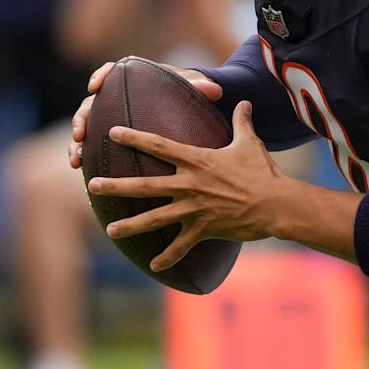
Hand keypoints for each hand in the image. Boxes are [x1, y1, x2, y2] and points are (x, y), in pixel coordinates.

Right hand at [67, 60, 224, 169]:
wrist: (187, 108)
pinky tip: (80, 169)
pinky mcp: (110, 134)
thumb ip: (201, 87)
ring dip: (77, 142)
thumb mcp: (195, 89)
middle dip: (81, 119)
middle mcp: (117, 96)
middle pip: (91, 103)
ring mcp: (110, 116)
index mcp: (135, 79)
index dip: (101, 76)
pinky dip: (84, 155)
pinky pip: (93, 144)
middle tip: (79, 133)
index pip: (112, 71)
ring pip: (87, 126)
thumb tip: (214, 90)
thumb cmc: (189, 93)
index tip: (94, 87)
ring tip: (75, 159)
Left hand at [84, 102, 286, 270]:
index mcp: (197, 160)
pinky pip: (181, 246)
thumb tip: (244, 102)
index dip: (134, 137)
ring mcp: (194, 208)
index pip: (159, 145)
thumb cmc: (263, 172)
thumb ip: (242, 122)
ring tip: (109, 230)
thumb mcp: (250, 143)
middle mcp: (189, 184)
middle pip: (144, 185)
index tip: (111, 133)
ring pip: (154, 218)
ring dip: (130, 225)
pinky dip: (167, 257)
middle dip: (116, 186)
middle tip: (92, 187)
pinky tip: (152, 265)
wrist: (275, 204)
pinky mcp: (203, 229)